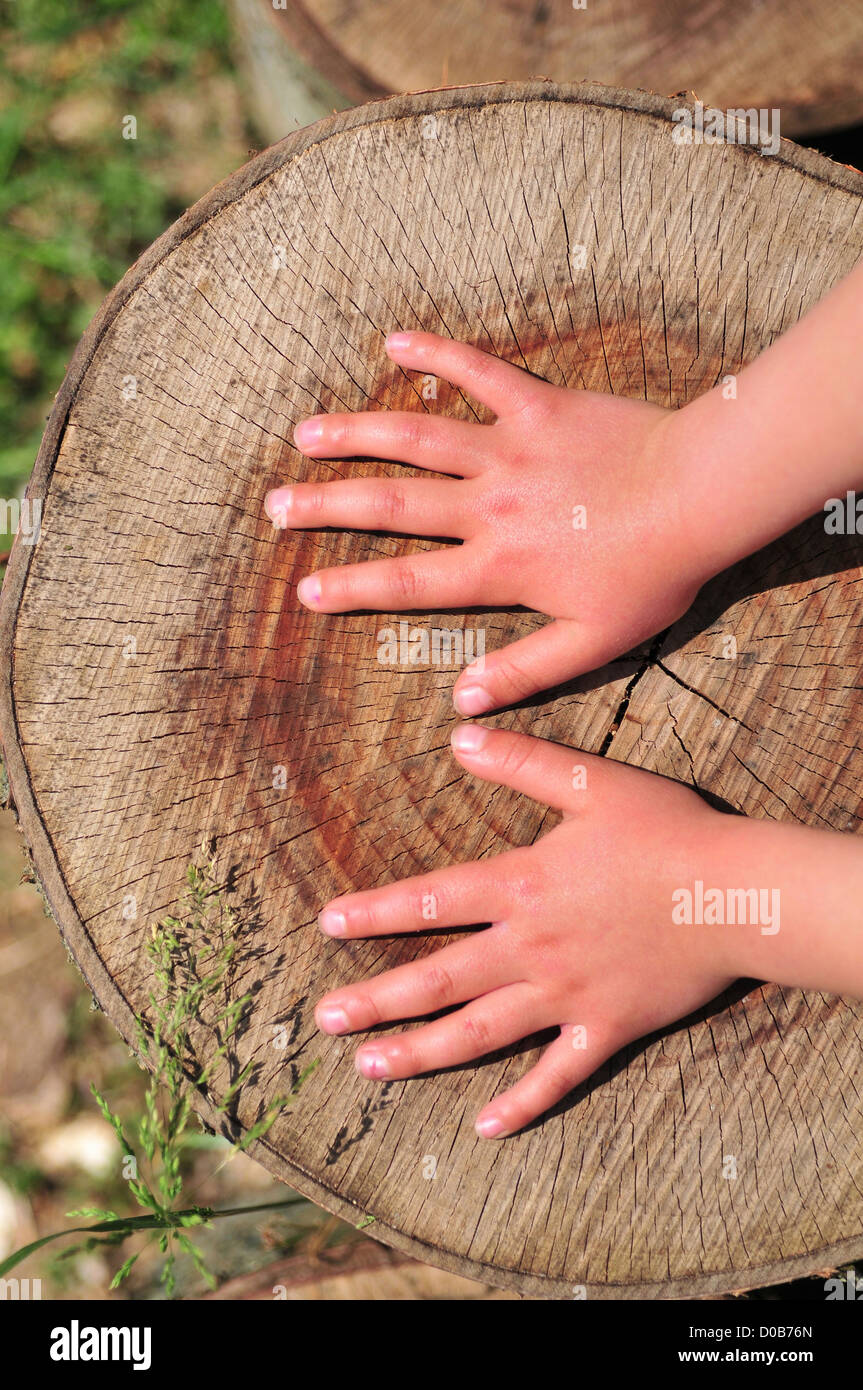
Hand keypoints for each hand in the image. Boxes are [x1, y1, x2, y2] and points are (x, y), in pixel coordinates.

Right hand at [265, 331, 706, 711]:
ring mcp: (507, 450)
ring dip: (355, 433)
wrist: (699, 497)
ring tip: (304, 433)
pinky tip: (393, 340)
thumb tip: (461, 702)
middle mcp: (487, 506)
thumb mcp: (592, 643)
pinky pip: (478, 372)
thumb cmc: (651, 574)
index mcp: (496, 567)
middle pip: (389, 505)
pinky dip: (436, 352)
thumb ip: (524, 672)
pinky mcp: (536, 405)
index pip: (406, 583)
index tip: (304, 589)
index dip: (350, 588)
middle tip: (273, 504)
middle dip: (324, 505)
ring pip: (414, 437)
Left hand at [313, 725, 737, 1137]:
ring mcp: (566, 996)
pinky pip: (557, 1074)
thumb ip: (522, 763)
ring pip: (478, 1033)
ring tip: (371, 1068)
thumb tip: (458, 736)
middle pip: (438, 979)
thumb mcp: (592, 782)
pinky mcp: (606, 1028)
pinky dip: (522, 1102)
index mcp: (522, 887)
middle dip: (376, 1001)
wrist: (738, 892)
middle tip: (324, 1021)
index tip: (327, 925)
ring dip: (420, 1053)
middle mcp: (531, 948)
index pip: (430, 901)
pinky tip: (485, 1126)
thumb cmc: (668, 832)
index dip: (374, 912)